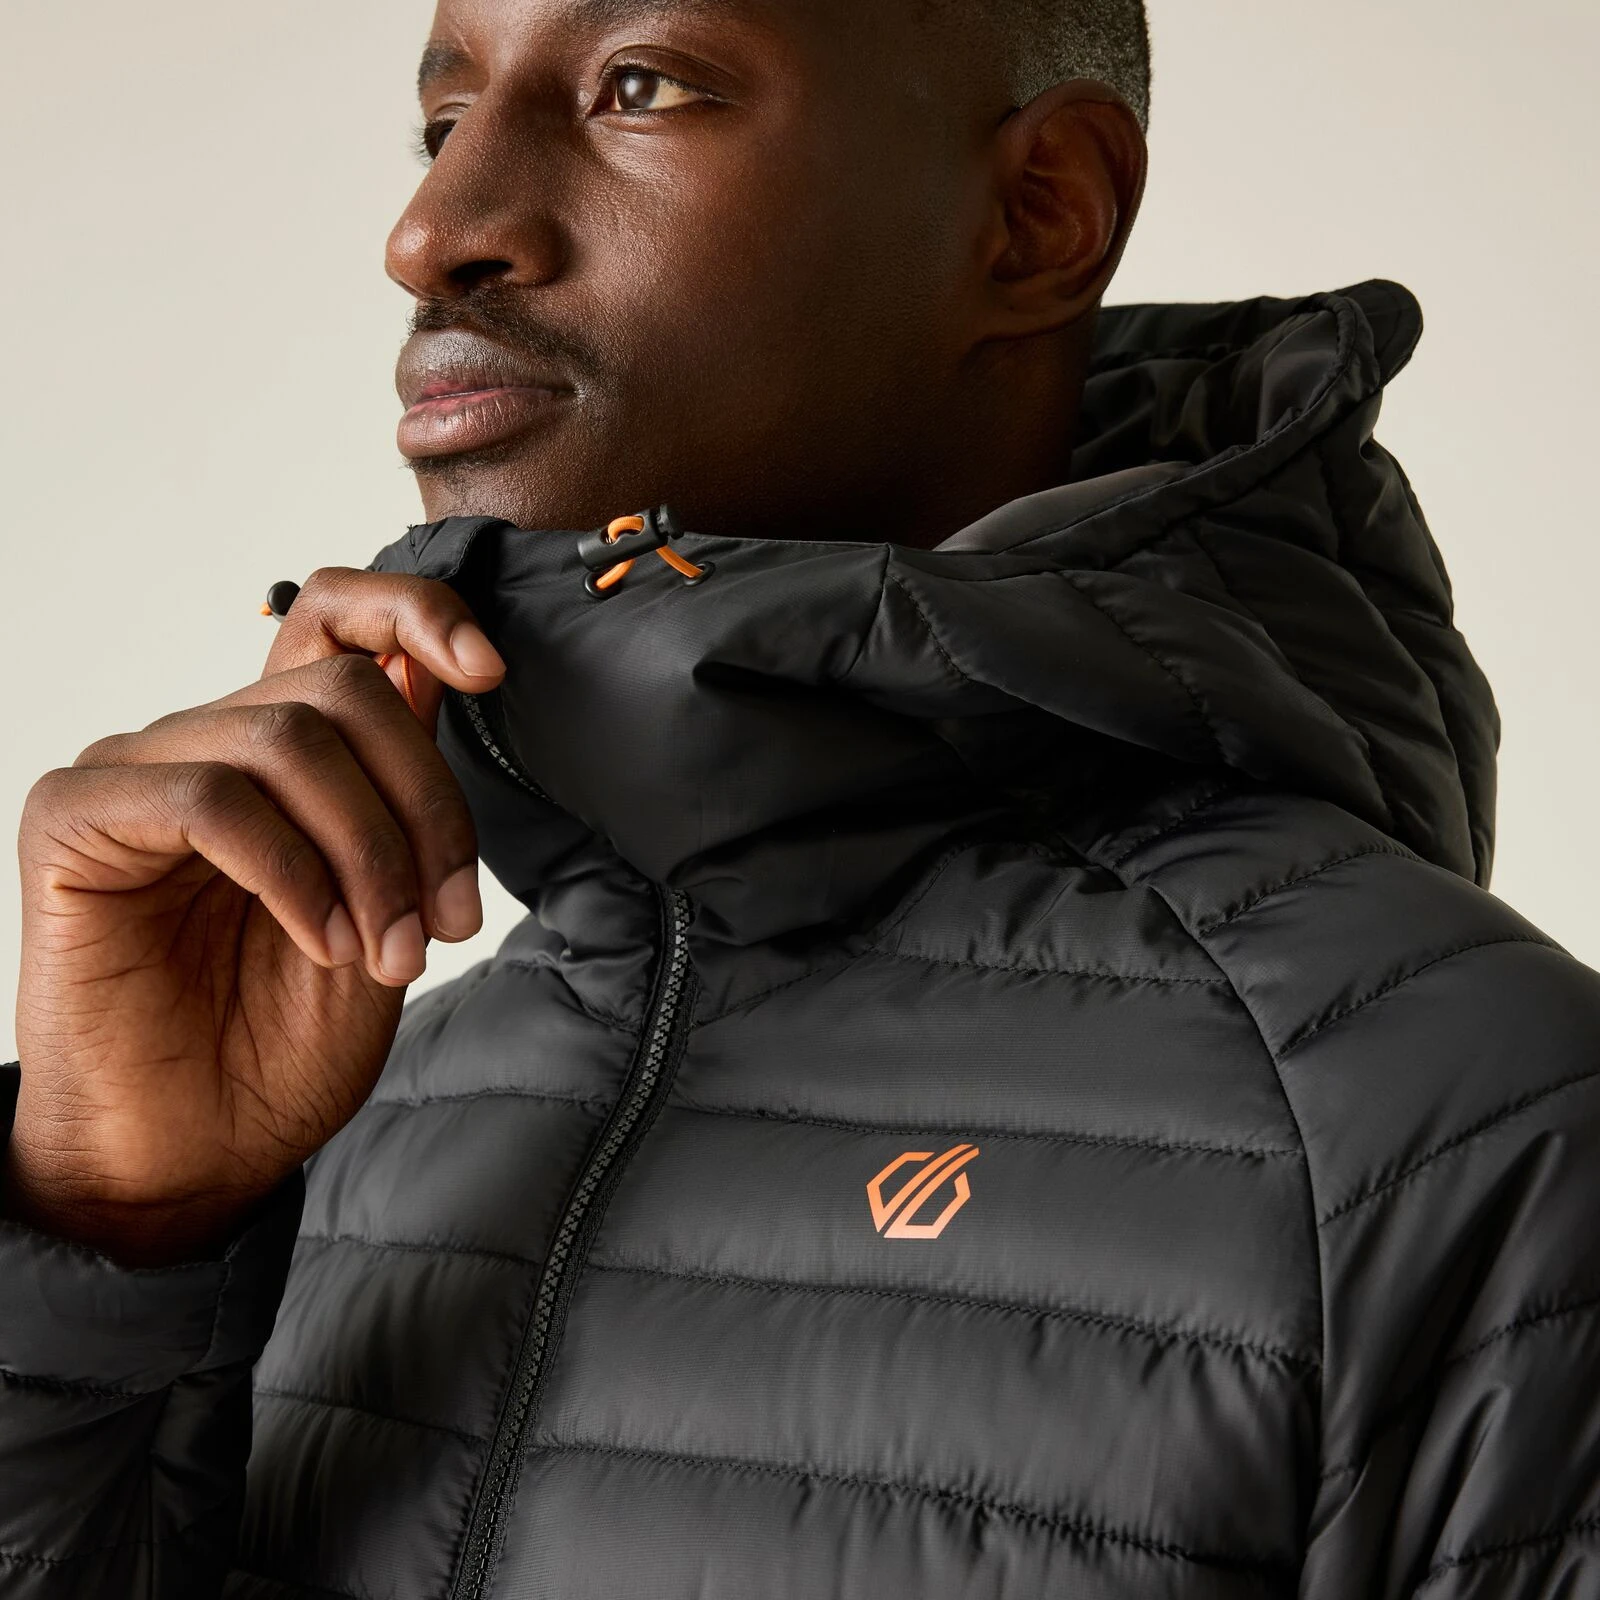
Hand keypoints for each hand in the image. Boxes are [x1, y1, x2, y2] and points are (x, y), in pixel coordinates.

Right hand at [5, 569, 505, 1264]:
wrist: (196, 1155)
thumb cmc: (285, 1042)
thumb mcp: (387, 910)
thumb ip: (400, 797)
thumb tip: (442, 673)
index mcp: (284, 757)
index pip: (336, 615)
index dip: (418, 611)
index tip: (491, 671)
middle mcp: (209, 745)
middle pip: (346, 691)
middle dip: (424, 807)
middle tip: (447, 922)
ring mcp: (138, 774)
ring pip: (287, 741)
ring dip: (369, 855)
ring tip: (386, 953)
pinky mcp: (77, 822)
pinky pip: (209, 800)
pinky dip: (292, 873)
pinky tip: (320, 943)